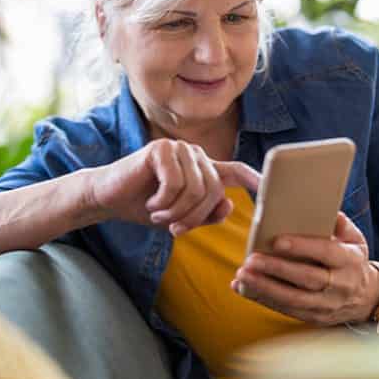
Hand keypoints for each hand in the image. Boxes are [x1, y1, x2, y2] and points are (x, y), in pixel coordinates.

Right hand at [86, 138, 259, 234]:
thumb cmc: (145, 206)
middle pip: (213, 191)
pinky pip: (175, 183)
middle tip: (174, 229)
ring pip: (195, 189)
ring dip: (176, 211)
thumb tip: (228, 206)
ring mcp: (179, 149)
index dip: (254, 179)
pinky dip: (163, 201)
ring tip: (158, 214)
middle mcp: (194, 155)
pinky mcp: (161, 149)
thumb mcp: (179, 218)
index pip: (235, 171)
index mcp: (203, 169)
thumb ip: (205, 215)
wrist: (109, 199)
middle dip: (195, 216)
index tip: (269, 188)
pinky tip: (150, 202)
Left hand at [231, 212, 378, 325]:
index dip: (302, 247)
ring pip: (293, 299)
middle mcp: (340, 285)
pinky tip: (243, 288)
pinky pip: (286, 310)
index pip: (326, 252)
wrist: (367, 297)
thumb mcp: (354, 239)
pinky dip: (262, 300)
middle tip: (250, 260)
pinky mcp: (314, 317)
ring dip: (264, 288)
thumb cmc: (352, 260)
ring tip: (242, 275)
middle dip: (276, 269)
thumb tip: (317, 208)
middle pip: (306, 278)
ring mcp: (327, 305)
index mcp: (350, 261)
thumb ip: (338, 223)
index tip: (276, 241)